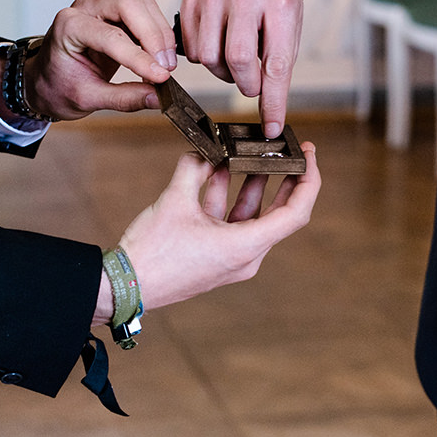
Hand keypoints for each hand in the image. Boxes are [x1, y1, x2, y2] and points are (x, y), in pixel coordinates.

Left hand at [23, 0, 177, 120]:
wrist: (44, 82)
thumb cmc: (56, 87)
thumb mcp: (86, 99)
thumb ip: (123, 98)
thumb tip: (158, 98)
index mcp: (68, 26)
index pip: (111, 36)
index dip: (139, 57)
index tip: (161, 77)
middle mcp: (85, 8)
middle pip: (129, 4)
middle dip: (153, 35)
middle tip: (165, 68)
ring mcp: (102, 6)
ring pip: (142, 5)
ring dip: (159, 34)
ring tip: (165, 66)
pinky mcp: (117, 13)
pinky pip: (145, 13)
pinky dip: (158, 33)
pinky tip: (160, 58)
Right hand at [92, 142, 319, 323]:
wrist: (126, 286)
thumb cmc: (153, 253)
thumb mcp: (175, 201)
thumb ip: (193, 170)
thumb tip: (202, 152)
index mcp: (245, 246)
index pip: (295, 213)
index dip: (308, 181)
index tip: (309, 156)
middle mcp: (246, 256)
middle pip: (279, 213)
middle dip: (285, 179)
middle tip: (292, 151)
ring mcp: (231, 258)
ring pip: (251, 215)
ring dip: (248, 184)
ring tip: (246, 153)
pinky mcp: (215, 257)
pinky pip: (230, 223)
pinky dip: (226, 198)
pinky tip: (214, 172)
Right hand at [179, 0, 302, 137]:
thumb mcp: (290, 26)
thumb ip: (279, 66)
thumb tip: (270, 115)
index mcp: (279, 3)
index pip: (275, 64)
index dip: (273, 101)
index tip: (272, 125)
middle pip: (237, 60)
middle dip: (246, 84)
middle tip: (252, 84)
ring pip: (210, 57)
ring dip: (223, 71)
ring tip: (236, 59)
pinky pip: (192, 48)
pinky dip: (206, 56)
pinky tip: (219, 43)